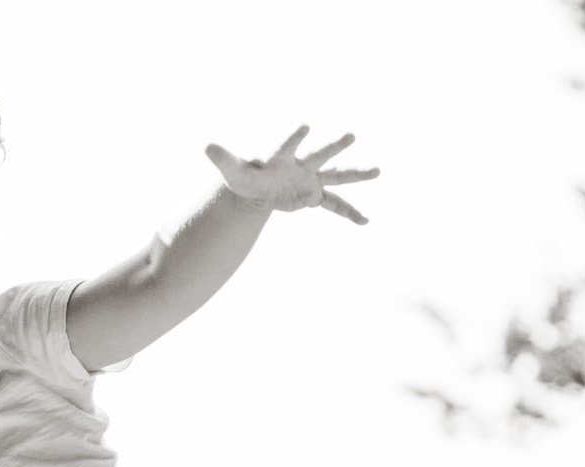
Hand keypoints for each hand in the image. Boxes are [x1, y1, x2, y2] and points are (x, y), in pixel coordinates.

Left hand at [207, 127, 377, 224]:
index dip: (295, 137)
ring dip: (356, 174)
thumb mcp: (233, 171)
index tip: (305, 126)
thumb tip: (206, 146)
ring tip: (378, 171)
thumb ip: (223, 159)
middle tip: (351, 135)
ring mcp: (311, 179)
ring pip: (337, 176)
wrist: (257, 187)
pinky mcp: (314, 195)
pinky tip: (364, 221)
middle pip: (320, 154)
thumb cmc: (246, 175)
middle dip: (334, 147)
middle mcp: (301, 165)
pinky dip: (348, 213)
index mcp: (281, 157)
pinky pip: (335, 204)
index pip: (287, 145)